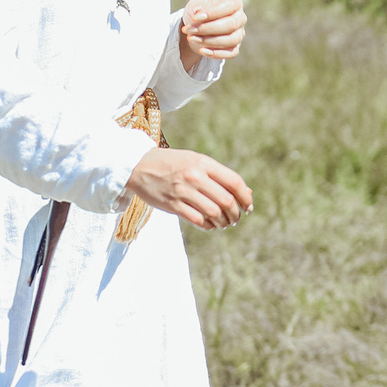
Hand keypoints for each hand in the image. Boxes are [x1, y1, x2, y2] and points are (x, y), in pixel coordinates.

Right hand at [127, 148, 251, 230]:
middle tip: (236, 219)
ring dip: (224, 222)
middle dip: (235, 214)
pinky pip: (198, 220)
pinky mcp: (173, 205)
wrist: (139, 166)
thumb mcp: (195, 161)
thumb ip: (217, 175)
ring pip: (214, 212)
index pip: (234, 181)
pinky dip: (209, 226)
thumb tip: (245, 193)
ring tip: (225, 224)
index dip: (245, 197)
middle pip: (226, 200)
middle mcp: (194, 176)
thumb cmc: (172, 163)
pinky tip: (211, 225)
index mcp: (203, 162)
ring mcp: (183, 191)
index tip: (248, 207)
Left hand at [178, 0, 247, 74]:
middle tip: (189, 30)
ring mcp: (239, 34)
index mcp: (234, 2)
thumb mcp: (194, 6)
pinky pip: (231, 53)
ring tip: (192, 38)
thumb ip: (196, 7)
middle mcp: (240, 18)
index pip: (229, 6)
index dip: (212, 13)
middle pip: (230, 25)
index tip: (193, 18)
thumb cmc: (198, 13)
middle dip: (207, 29)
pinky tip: (201, 50)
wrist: (196, 28)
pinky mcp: (235, 47)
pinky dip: (215, 53)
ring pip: (231, 40)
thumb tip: (197, 11)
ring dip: (209, 41)